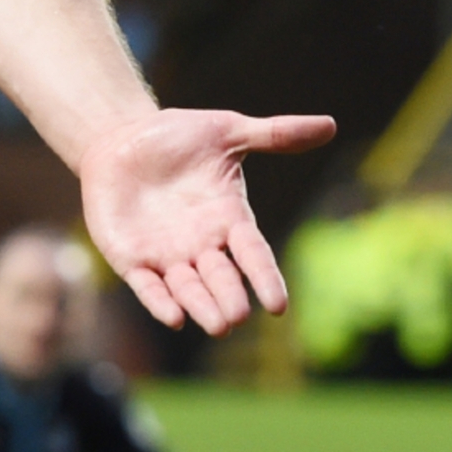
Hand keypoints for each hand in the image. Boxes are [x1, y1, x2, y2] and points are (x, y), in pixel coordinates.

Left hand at [74, 107, 337, 335]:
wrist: (120, 136)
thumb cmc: (177, 136)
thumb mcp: (227, 131)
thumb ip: (275, 134)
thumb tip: (330, 125)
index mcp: (229, 218)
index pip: (253, 253)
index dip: (264, 278)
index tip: (278, 305)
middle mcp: (202, 244)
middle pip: (221, 278)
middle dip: (229, 297)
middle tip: (238, 317)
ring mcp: (166, 254)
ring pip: (188, 289)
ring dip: (201, 307)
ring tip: (217, 326)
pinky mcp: (131, 257)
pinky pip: (147, 285)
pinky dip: (159, 302)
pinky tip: (173, 317)